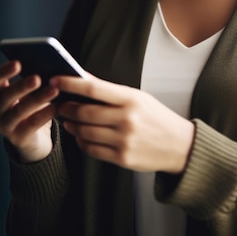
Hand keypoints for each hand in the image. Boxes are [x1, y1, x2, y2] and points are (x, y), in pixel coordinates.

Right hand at [0, 60, 59, 162]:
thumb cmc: (33, 107)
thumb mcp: (30, 93)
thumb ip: (34, 80)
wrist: (35, 139)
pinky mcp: (18, 139)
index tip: (18, 63)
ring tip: (54, 90)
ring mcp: (5, 126)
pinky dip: (45, 114)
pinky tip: (57, 106)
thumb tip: (51, 64)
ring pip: (19, 111)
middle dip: (22, 86)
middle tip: (37, 78)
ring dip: (37, 99)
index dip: (3, 71)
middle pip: (6, 96)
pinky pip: (32, 124)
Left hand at [51, 74, 194, 173]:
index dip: (71, 83)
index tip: (56, 79)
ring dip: (72, 125)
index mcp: (131, 99)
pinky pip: (92, 149)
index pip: (94, 88)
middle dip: (67, 107)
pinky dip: (81, 142)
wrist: (180, 145)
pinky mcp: (122, 158)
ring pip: (85, 132)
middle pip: (85, 112)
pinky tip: (80, 135)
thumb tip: (82, 78)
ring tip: (68, 120)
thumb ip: (110, 91)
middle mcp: (126, 119)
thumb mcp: (138, 97)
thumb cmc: (156, 117)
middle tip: (60, 104)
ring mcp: (124, 140)